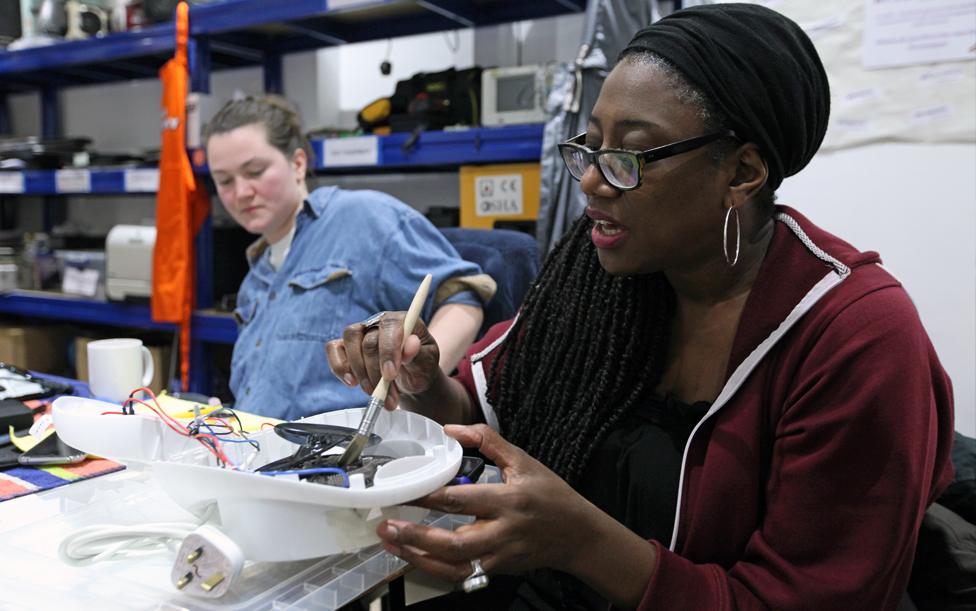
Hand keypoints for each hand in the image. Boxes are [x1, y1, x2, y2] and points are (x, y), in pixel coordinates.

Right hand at [326, 311, 440, 409]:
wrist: (410, 377)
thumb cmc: (420, 366)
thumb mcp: (427, 363)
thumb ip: (419, 353)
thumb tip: (411, 344)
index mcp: (402, 320)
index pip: (390, 326)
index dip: (388, 350)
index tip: (390, 375)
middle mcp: (379, 321)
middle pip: (368, 341)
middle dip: (376, 373)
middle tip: (387, 397)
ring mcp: (362, 331)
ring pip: (350, 343)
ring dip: (360, 373)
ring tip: (373, 394)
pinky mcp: (347, 344)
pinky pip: (334, 349)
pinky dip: (339, 367)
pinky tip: (351, 382)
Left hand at [376, 424, 597, 581]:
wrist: (577, 535)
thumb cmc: (550, 494)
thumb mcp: (523, 461)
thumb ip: (487, 441)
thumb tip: (450, 430)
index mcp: (509, 500)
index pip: (462, 499)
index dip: (430, 496)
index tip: (405, 490)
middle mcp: (503, 531)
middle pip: (455, 540)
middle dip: (417, 535)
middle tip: (388, 525)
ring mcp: (500, 556)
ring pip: (455, 564)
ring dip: (419, 556)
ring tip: (392, 542)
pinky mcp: (497, 570)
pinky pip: (461, 575)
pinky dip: (434, 568)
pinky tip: (413, 557)